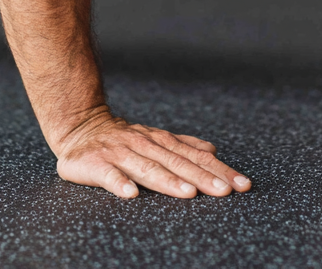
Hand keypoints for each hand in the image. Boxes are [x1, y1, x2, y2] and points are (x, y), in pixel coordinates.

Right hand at [54, 108, 252, 198]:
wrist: (80, 126)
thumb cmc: (122, 139)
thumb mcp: (154, 138)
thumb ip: (182, 145)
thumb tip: (213, 150)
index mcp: (161, 141)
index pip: (195, 157)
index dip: (219, 170)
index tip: (241, 184)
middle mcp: (144, 144)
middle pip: (177, 163)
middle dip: (203, 178)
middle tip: (224, 191)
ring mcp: (120, 153)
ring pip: (147, 168)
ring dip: (168, 181)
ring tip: (188, 193)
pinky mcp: (96, 163)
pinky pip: (109, 175)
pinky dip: (119, 183)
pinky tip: (131, 195)